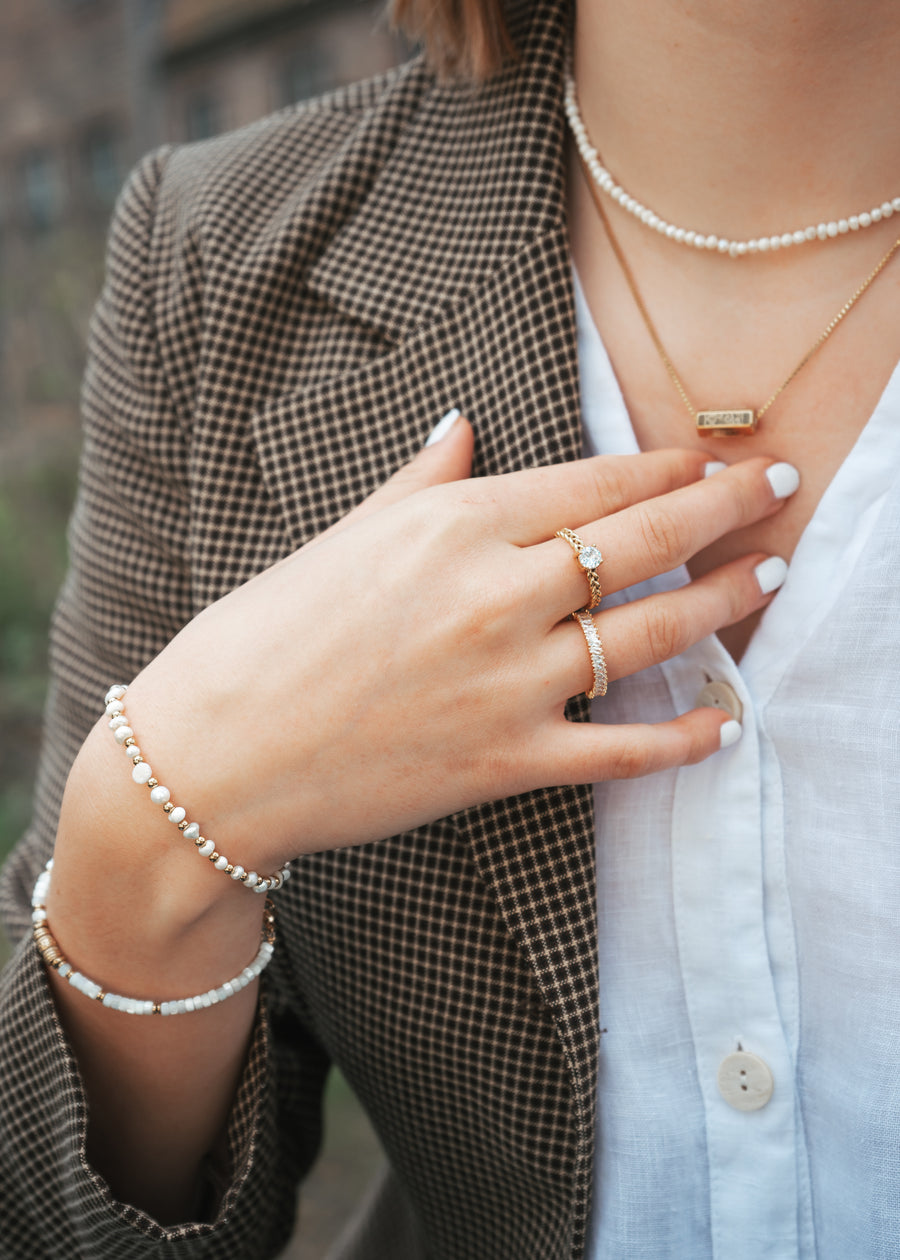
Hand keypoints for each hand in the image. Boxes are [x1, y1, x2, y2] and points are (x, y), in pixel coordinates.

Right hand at [123, 414, 793, 866]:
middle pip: (643, 541)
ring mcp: (507, 682)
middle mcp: (496, 594)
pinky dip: (682, 741)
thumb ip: (422, 480)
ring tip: (774, 579)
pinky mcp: (505, 762)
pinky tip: (726, 724)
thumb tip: (463, 427)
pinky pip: (620, 751)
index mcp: (456, 524)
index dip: (667, 464)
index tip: (712, 455)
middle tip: (779, 486)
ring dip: (725, 603)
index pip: (593, 482)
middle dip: (725, 508)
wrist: (217, 753)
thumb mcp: (347, 534)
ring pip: (650, 633)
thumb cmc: (269, 632)